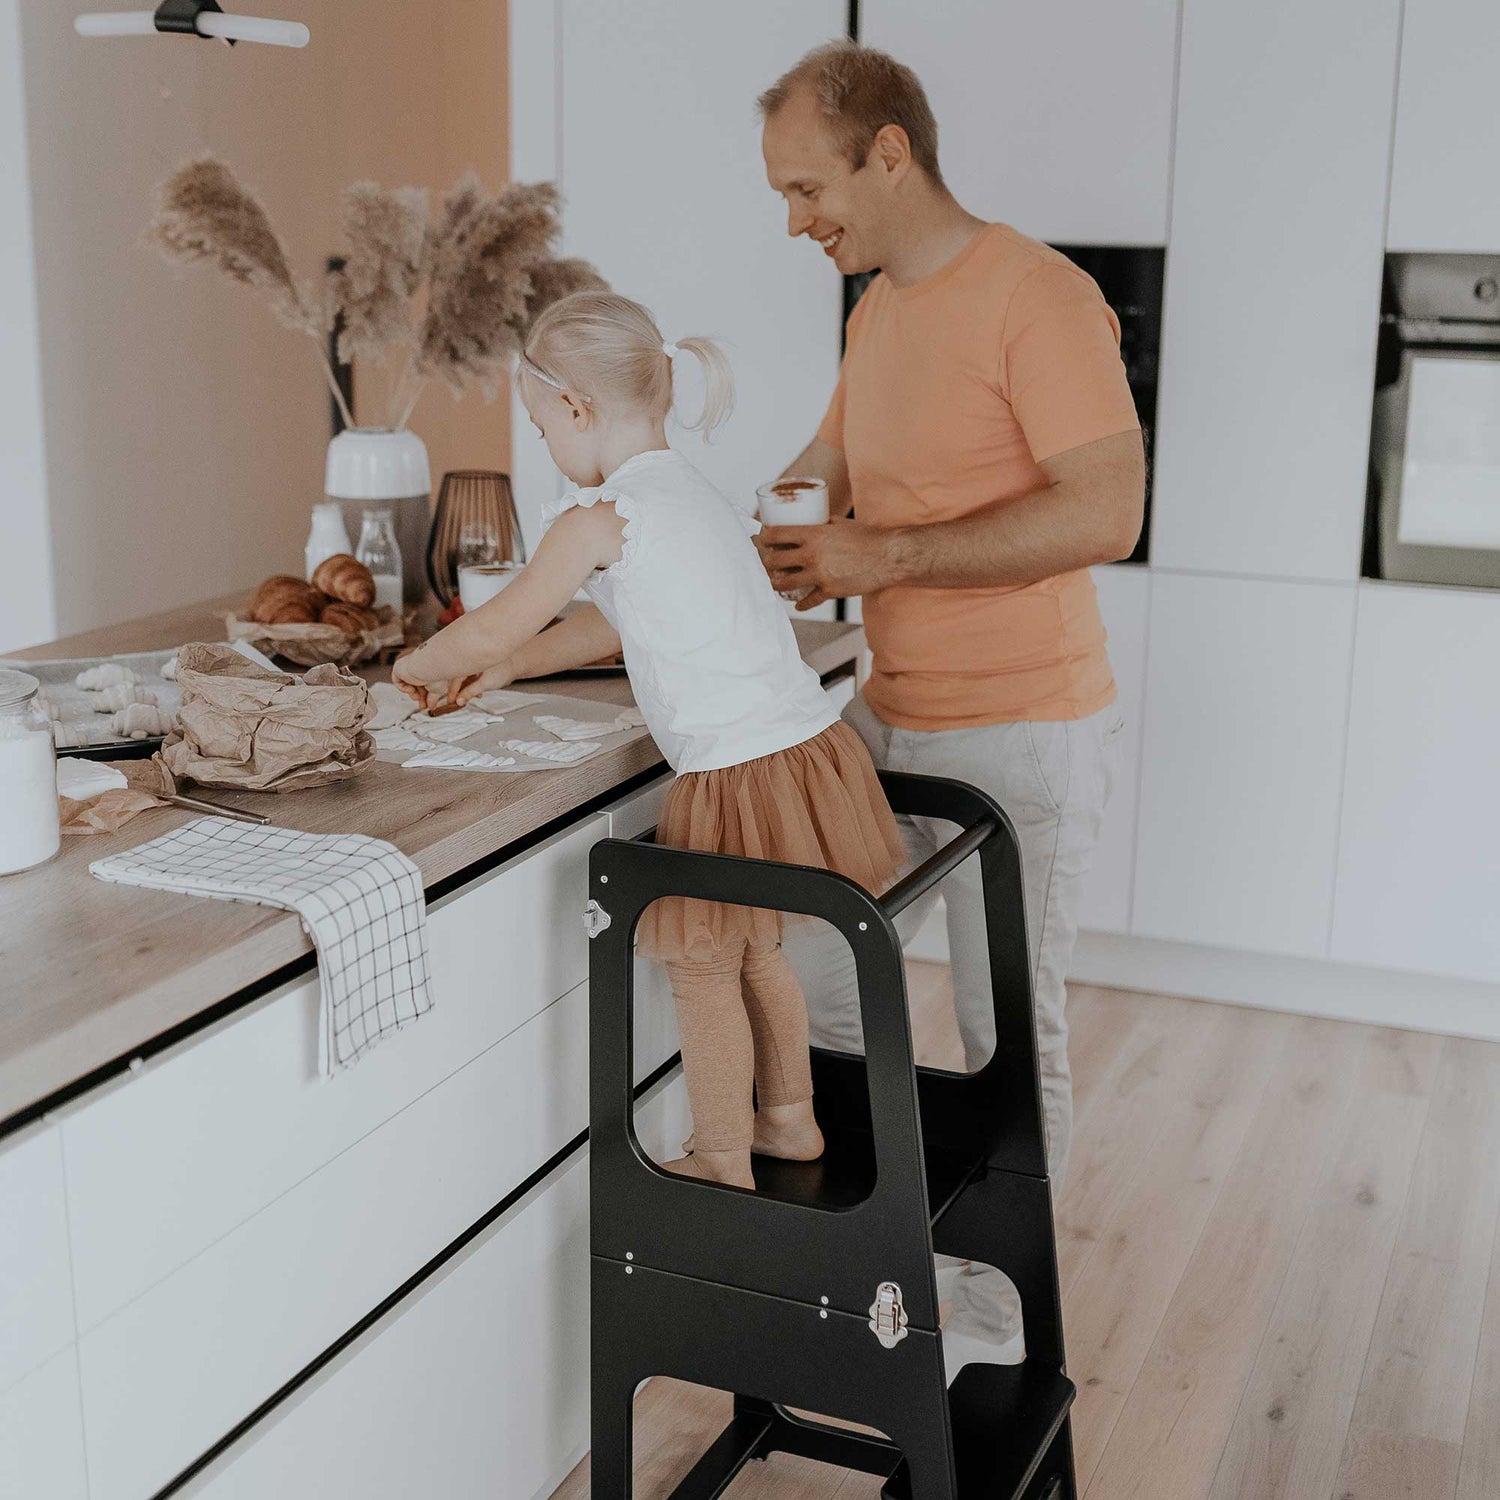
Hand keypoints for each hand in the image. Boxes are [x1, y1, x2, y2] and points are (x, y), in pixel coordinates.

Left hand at [391, 647, 440, 710]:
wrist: (426, 667)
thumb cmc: (435, 673)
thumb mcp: (438, 690)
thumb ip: (433, 699)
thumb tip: (432, 706)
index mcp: (429, 669)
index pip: (426, 684)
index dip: (427, 696)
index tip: (429, 704)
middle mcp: (419, 666)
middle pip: (417, 685)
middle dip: (420, 697)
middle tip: (423, 706)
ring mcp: (408, 666)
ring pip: (408, 685)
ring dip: (413, 694)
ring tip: (417, 697)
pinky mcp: (399, 668)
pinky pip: (398, 683)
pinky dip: (404, 688)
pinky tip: (412, 689)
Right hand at [451, 660, 516, 706]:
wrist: (514, 666)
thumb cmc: (503, 671)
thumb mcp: (485, 684)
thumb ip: (471, 692)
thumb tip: (459, 700)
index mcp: (469, 660)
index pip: (455, 677)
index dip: (452, 691)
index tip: (451, 700)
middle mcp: (468, 660)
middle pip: (456, 677)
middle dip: (456, 691)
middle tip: (456, 701)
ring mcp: (471, 664)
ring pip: (462, 678)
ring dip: (464, 689)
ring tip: (469, 698)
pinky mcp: (475, 668)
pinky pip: (468, 678)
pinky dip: (471, 686)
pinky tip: (477, 693)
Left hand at [754, 517, 897, 611]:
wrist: (888, 557)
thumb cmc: (867, 537)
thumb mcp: (840, 523)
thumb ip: (821, 523)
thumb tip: (809, 522)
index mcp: (813, 534)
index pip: (776, 535)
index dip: (764, 537)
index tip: (761, 539)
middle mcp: (812, 555)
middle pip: (774, 561)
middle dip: (765, 562)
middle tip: (766, 562)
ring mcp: (819, 575)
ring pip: (784, 583)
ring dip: (776, 582)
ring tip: (775, 581)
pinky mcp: (829, 591)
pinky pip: (808, 600)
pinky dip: (801, 603)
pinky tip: (798, 603)